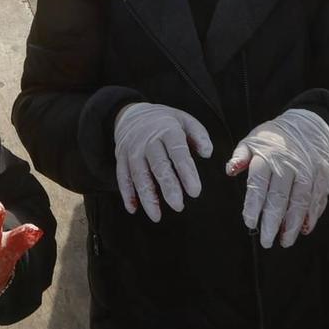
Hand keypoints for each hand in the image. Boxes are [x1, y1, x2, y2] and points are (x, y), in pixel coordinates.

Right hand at [113, 102, 213, 221]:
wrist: (133, 113)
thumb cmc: (165, 122)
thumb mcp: (184, 120)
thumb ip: (199, 135)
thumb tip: (208, 153)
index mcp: (167, 129)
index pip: (178, 152)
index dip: (186, 172)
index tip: (195, 191)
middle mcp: (148, 140)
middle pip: (158, 165)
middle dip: (168, 186)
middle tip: (178, 206)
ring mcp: (132, 149)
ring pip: (138, 174)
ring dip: (147, 196)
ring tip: (156, 216)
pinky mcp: (121, 158)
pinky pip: (122, 177)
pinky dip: (126, 194)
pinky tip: (133, 209)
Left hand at [225, 109, 328, 247]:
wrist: (308, 124)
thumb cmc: (274, 138)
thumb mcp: (252, 140)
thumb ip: (240, 156)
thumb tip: (229, 170)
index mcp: (268, 155)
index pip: (258, 183)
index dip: (253, 205)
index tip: (249, 222)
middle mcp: (289, 163)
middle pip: (280, 196)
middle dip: (272, 221)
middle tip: (266, 241)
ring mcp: (308, 170)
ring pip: (301, 201)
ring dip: (293, 224)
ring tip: (285, 241)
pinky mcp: (323, 176)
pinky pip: (318, 198)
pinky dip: (312, 215)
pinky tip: (304, 229)